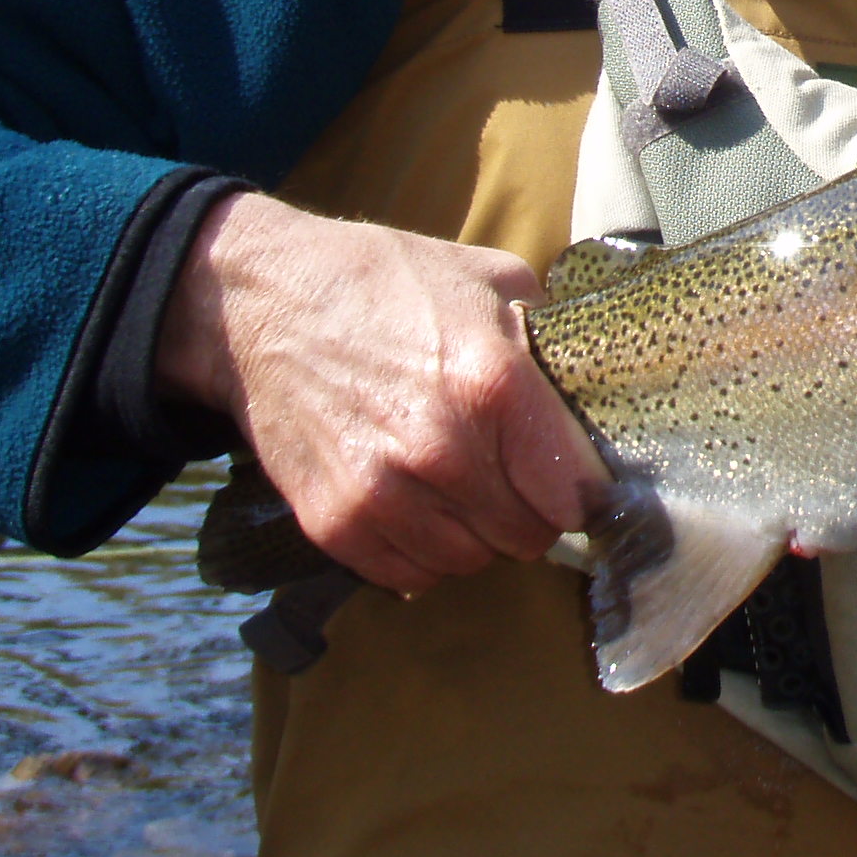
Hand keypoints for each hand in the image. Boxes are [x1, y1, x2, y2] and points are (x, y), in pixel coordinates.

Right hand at [156, 191, 609, 594]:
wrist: (263, 305)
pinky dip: (420, 551)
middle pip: (527, 536)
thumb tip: (593, 381)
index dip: (580, 488)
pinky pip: (408, 576)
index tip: (570, 478)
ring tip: (457, 484)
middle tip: (509, 477)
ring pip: (470, 561)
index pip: (574, 493)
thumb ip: (548, 338)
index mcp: (494, 386)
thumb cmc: (382, 284)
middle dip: (528, 511)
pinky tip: (415, 504)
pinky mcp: (335, 524)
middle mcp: (443, 451)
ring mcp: (384, 495)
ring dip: (473, 533)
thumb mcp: (488, 280)